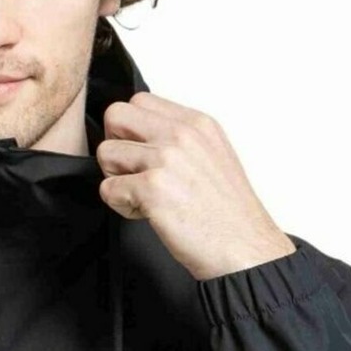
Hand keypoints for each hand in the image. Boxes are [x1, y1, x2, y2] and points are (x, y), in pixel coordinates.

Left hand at [95, 93, 296, 279]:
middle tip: (131, 172)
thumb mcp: (214, 157)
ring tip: (142, 197)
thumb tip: (144, 137)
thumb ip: (181, 140)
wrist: (244, 248)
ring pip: (105, 153)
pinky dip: (120, 206)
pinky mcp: (152, 188)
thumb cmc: (229, 214)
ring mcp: (165, 159)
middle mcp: (181, 135)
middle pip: (115, 116)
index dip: (131, 129)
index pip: (140, 101)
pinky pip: (108, 189)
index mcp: (197, 124)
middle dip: (115, 145)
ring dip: (116, 178)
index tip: (141, 154)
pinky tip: (146, 214)